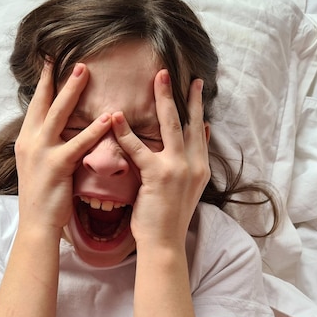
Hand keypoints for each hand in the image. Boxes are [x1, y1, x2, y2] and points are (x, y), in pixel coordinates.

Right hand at [14, 62, 111, 233]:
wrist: (36, 224)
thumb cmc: (42, 198)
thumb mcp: (38, 166)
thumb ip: (46, 146)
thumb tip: (58, 131)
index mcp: (26, 140)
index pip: (36, 105)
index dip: (44, 84)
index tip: (52, 63)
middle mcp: (29, 141)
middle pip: (44, 102)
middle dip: (57, 78)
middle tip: (72, 58)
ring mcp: (40, 152)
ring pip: (57, 114)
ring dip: (71, 91)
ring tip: (85, 71)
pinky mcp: (56, 165)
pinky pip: (77, 143)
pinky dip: (93, 129)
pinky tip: (108, 118)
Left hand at [111, 70, 209, 247]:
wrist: (165, 244)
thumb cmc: (169, 219)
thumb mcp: (188, 189)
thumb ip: (192, 163)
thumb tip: (200, 137)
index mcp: (200, 169)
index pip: (200, 132)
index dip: (197, 109)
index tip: (195, 88)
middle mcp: (194, 165)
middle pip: (189, 122)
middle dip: (185, 94)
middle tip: (177, 72)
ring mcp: (178, 169)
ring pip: (171, 126)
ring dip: (164, 99)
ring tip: (158, 77)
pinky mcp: (157, 176)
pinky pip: (139, 149)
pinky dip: (125, 132)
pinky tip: (116, 116)